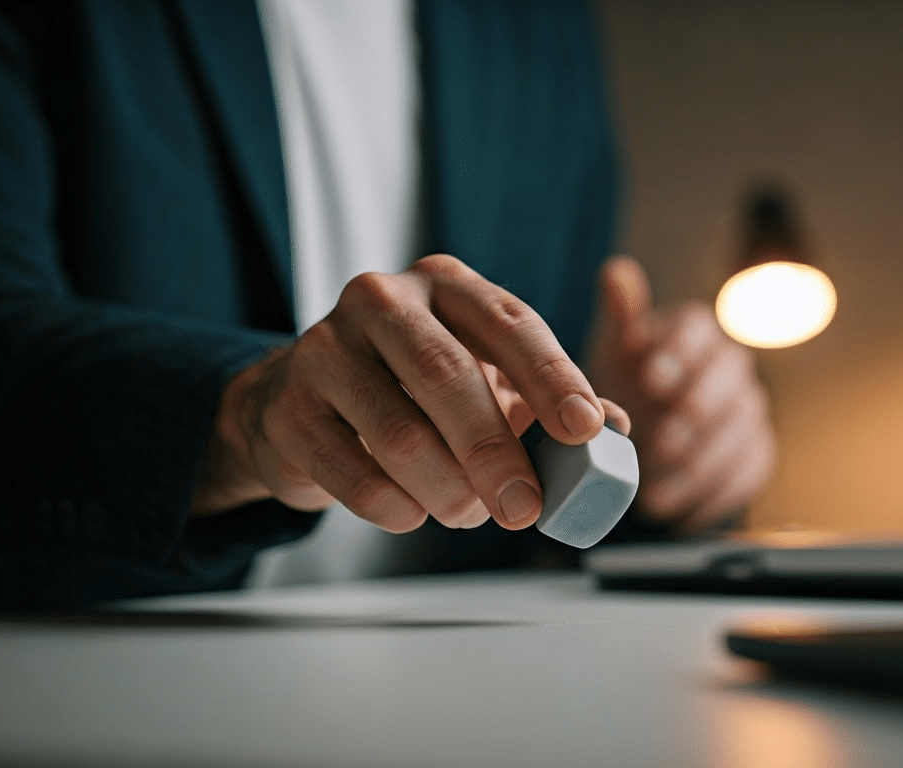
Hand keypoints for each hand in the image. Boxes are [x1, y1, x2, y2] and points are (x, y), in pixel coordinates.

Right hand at [192, 254, 627, 531]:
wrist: (299, 405)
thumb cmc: (414, 392)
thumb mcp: (488, 382)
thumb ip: (550, 402)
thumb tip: (615, 427)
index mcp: (447, 284)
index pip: (511, 323)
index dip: (552, 377)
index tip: (585, 430)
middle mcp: (382, 300)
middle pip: (447, 376)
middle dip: (496, 451)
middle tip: (525, 508)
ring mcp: (324, 348)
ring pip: (399, 432)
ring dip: (446, 489)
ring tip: (468, 512)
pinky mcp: (288, 407)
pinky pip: (351, 472)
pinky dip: (395, 507)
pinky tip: (412, 512)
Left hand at [589, 256, 775, 531]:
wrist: (649, 434)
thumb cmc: (630, 386)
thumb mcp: (615, 353)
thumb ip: (620, 318)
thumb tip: (615, 270)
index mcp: (694, 332)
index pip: (700, 328)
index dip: (679, 352)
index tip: (651, 378)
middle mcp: (729, 366)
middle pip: (729, 380)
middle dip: (697, 412)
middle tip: (663, 441)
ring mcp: (748, 411)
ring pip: (739, 431)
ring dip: (698, 464)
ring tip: (656, 492)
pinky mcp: (756, 453)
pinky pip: (746, 474)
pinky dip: (711, 496)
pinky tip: (678, 513)